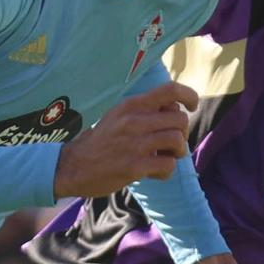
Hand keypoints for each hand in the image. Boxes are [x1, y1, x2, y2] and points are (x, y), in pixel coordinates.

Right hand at [54, 82, 195, 196]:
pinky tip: (155, 173)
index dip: (189, 96)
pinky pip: (168, 165)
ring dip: (177, 152)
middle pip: (180, 119)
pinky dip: (167, 171)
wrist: (73, 167)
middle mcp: (134, 121)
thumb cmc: (101, 142)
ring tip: (165, 157)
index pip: (171, 90)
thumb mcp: (118, 116)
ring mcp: (134, 143)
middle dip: (182, 133)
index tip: (191, 107)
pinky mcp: (134, 166)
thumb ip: (144, 110)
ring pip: (177, 141)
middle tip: (170, 144)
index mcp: (131, 105)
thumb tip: (175, 108)